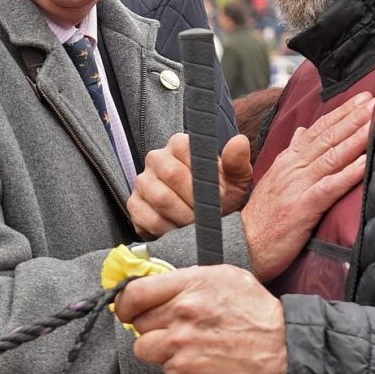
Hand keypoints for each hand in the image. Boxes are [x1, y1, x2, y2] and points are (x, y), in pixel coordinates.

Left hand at [115, 265, 286, 373]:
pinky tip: (200, 360)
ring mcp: (182, 345)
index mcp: (190, 285)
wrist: (285, 350)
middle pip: (138, 322)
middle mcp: (182, 313)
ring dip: (160, 348)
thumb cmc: (258, 313)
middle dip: (150, 325)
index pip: (135, 292)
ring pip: (145, 348)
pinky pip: (165, 369)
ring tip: (185, 346)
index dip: (124, 302)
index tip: (126, 308)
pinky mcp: (187, 372)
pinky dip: (178, 367)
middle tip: (170, 327)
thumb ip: (187, 280)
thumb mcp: (224, 277)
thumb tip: (158, 282)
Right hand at [128, 133, 254, 238]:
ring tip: (198, 224)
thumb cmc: (220, 195)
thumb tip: (239, 142)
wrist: (205, 221)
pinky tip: (180, 231)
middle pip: (172, 175)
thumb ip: (237, 161)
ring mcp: (142, 182)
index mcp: (179, 145)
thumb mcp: (235, 179)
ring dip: (184, 216)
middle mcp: (156, 159)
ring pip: (161, 198)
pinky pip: (150, 219)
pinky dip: (169, 230)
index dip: (204, 175)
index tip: (220, 193)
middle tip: (209, 214)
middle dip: (196, 199)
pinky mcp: (134, 205)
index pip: (185, 149)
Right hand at [243, 91, 372, 282]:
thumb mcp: (274, 179)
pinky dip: (348, 174)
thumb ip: (291, 153)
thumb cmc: (262, 217)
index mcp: (286, 161)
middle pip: (326, 137)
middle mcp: (292, 168)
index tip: (362, 98)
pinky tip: (366, 163)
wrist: (242, 244)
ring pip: (331, 156)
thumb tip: (303, 130)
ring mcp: (297, 186)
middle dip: (353, 117)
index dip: (341, 113)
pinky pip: (330, 187)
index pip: (317, 130)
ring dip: (355, 138)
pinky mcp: (303, 207)